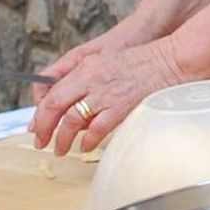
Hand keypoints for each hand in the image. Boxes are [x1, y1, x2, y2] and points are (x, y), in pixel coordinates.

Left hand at [31, 37, 187, 153]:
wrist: (173, 59)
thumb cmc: (146, 62)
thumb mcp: (108, 62)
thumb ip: (88, 79)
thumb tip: (73, 102)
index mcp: (86, 67)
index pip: (51, 92)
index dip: (40, 112)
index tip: (37, 124)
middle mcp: (91, 79)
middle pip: (54, 106)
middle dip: (43, 128)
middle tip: (40, 141)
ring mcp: (105, 93)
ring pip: (71, 120)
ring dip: (62, 139)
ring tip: (60, 149)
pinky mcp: (122, 106)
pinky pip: (97, 128)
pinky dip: (88, 140)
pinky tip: (85, 146)